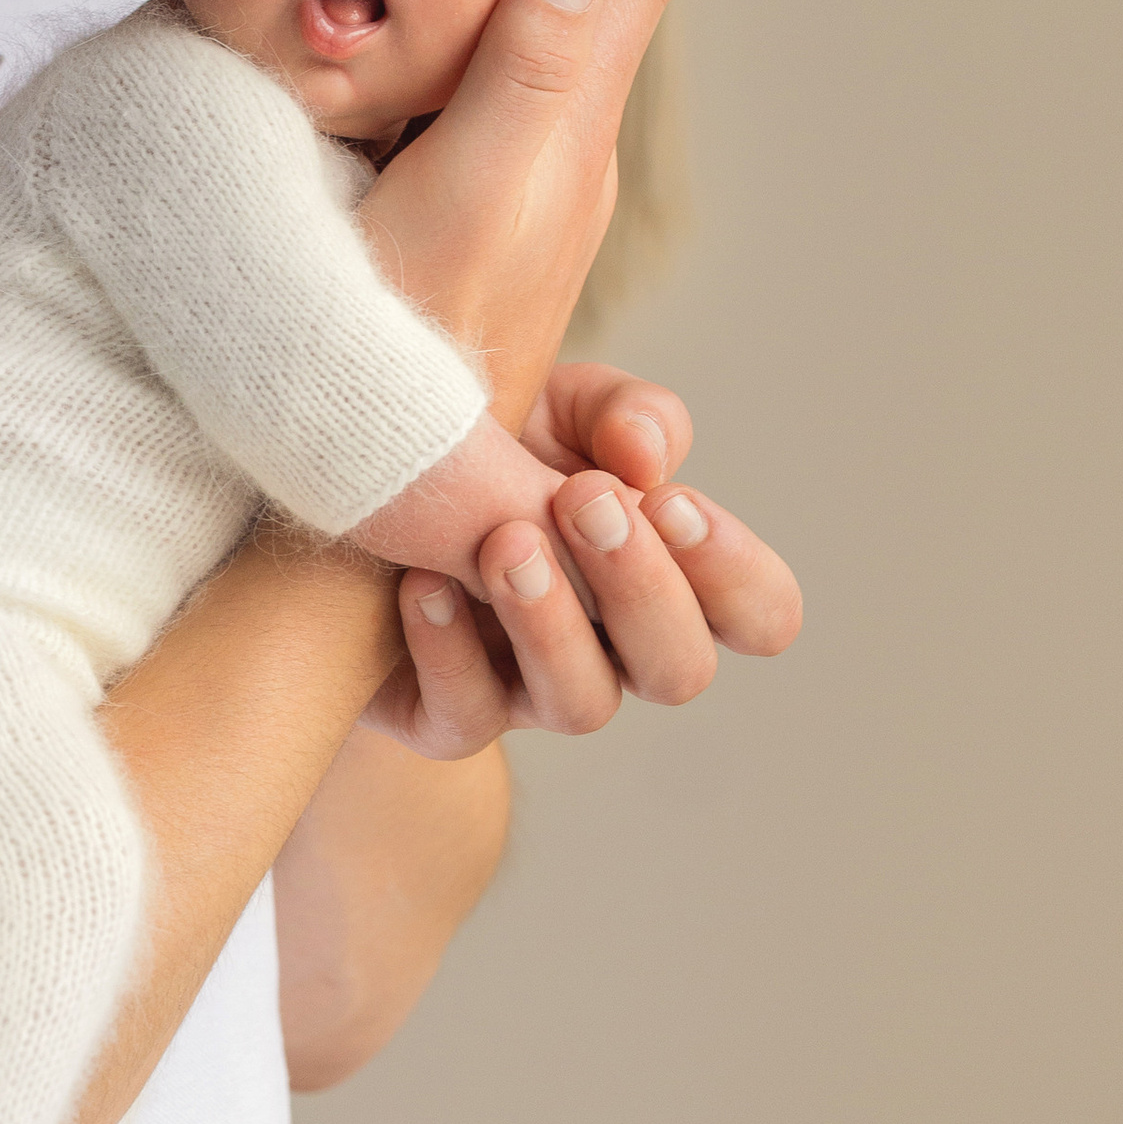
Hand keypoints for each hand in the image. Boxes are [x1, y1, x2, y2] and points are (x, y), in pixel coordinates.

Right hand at [359, 0, 676, 427]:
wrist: (385, 471)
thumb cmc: (412, 341)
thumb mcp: (469, 196)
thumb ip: (524, 74)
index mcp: (569, 134)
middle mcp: (563, 159)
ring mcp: (523, 196)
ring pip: (561, 44)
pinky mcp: (476, 225)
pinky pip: (509, 88)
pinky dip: (501, 18)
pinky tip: (459, 18)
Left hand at [367, 365, 801, 755]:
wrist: (363, 496)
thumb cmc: (494, 449)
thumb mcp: (563, 405)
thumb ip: (624, 412)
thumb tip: (647, 458)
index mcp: (667, 579)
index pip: (759, 614)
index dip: (735, 573)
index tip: (667, 500)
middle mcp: (614, 650)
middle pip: (680, 669)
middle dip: (643, 587)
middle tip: (583, 500)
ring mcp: (531, 693)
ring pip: (583, 705)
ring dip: (552, 623)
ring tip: (505, 544)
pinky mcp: (445, 717)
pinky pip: (466, 717)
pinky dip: (448, 649)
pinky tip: (423, 583)